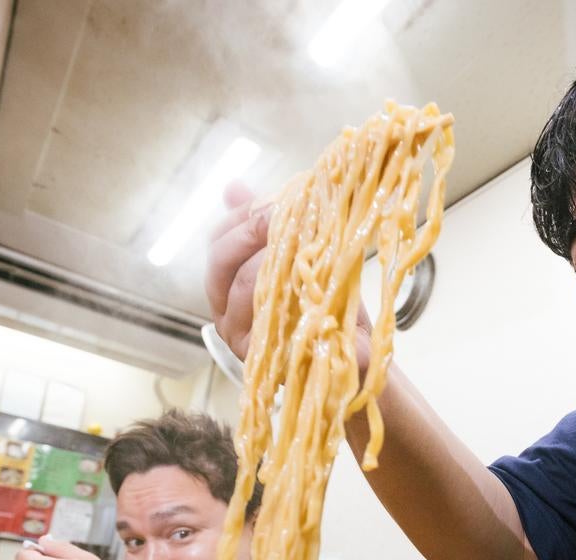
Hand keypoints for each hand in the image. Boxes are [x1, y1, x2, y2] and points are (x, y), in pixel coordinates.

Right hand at [205, 182, 372, 372]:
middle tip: (286, 215)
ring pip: (243, 286)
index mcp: (226, 283)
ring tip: (302, 241)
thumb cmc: (327, 302)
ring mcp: (239, 337)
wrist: (356, 351)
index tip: (279, 199)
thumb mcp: (299, 256)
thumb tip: (232, 186)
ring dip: (273, 257)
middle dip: (253, 230)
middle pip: (221, 260)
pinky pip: (269, 318)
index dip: (244, 214)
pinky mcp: (262, 358)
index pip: (218, 239)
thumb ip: (267, 225)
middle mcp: (224, 311)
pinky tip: (310, 277)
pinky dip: (290, 293)